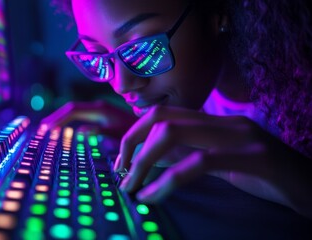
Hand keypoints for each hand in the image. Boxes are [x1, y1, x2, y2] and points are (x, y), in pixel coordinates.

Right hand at [41, 100, 136, 137]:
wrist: (153, 129)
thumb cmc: (138, 134)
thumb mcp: (120, 135)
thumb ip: (100, 132)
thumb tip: (79, 131)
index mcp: (101, 109)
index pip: (73, 110)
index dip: (59, 118)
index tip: (47, 128)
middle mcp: (99, 107)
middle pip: (71, 109)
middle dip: (57, 117)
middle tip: (42, 128)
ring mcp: (100, 110)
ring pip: (75, 111)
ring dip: (62, 119)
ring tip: (49, 128)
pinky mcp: (103, 115)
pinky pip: (81, 116)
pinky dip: (70, 121)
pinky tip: (66, 129)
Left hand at [114, 105, 311, 217]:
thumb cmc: (265, 176)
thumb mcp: (221, 163)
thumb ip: (189, 154)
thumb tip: (151, 158)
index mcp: (216, 121)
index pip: (163, 113)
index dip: (135, 133)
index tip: (123, 161)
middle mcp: (225, 122)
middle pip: (161, 118)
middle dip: (132, 145)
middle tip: (122, 175)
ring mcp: (241, 137)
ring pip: (173, 134)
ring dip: (143, 163)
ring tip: (132, 188)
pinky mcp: (254, 158)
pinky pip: (198, 163)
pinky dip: (167, 181)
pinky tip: (153, 196)